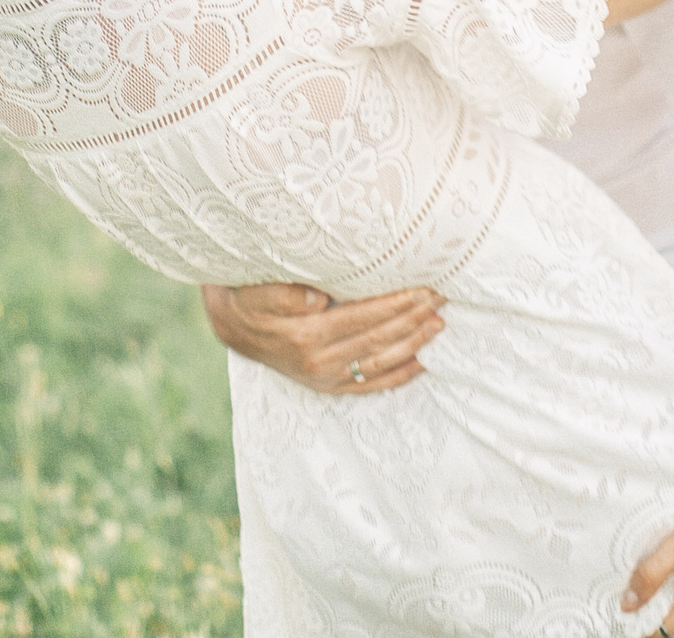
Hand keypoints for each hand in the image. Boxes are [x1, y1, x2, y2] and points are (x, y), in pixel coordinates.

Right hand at [198, 282, 444, 395]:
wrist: (232, 325)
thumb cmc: (250, 296)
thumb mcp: (257, 288)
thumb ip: (283, 293)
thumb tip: (316, 300)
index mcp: (305, 335)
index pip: (363, 317)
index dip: (396, 303)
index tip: (423, 287)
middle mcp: (318, 362)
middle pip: (377, 339)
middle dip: (413, 318)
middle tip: (441, 298)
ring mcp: (324, 377)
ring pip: (379, 363)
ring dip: (413, 344)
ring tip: (439, 324)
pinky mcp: (328, 386)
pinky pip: (370, 384)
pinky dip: (399, 374)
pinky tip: (422, 361)